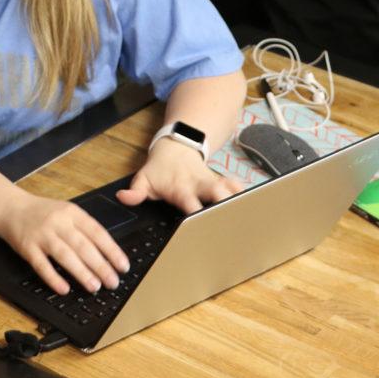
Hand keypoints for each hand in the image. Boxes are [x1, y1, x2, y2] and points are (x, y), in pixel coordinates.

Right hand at [0, 191, 129, 295]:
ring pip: (65, 255)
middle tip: (113, 282)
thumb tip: (107, 252)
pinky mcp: (27, 248)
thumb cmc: (43, 213)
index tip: (123, 266)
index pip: (97, 232)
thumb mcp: (66, 211)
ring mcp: (42, 235)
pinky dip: (54, 278)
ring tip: (94, 286)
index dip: (112, 250)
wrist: (11, 208)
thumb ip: (84, 228)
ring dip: (81, 272)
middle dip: (101, 266)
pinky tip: (64, 289)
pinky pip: (42, 265)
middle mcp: (58, 222)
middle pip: (83, 246)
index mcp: (72, 213)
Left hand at [117, 138, 243, 213]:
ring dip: (239, 201)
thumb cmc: (159, 170)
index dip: (195, 216)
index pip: (189, 203)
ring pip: (230, 189)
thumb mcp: (143, 178)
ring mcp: (212, 182)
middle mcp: (199, 185)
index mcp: (180, 188)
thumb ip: (135, 192)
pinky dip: (245, 194)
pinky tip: (255, 206)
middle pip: (216, 193)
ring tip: (250, 219)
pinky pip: (236, 185)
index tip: (200, 230)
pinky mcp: (221, 180)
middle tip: (233, 225)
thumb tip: (123, 198)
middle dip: (225, 206)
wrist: (175, 147)